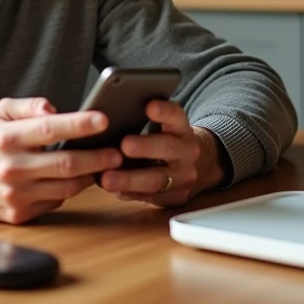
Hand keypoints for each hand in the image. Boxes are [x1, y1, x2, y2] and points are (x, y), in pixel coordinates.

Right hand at [0, 97, 123, 224]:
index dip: (80, 124)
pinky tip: (79, 179)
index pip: (50, 129)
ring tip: (106, 165)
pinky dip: (70, 189)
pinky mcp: (18, 214)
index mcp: (7, 138)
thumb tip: (55, 109)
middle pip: (66, 163)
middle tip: (118, 151)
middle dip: (98, 157)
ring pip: (67, 186)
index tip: (103, 119)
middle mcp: (12, 168)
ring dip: (91, 176)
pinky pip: (55, 201)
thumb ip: (28, 106)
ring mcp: (16, 194)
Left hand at [98, 100, 224, 205]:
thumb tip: (105, 119)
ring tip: (107, 178)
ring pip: (157, 179)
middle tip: (124, 145)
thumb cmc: (167, 140)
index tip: (150, 107)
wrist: (198, 166)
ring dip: (129, 179)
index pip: (176, 116)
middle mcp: (187, 152)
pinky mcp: (176, 197)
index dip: (164, 111)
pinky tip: (113, 190)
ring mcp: (183, 177)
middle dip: (145, 147)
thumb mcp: (165, 127)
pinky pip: (149, 197)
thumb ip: (144, 121)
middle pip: (168, 148)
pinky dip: (128, 193)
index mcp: (182, 129)